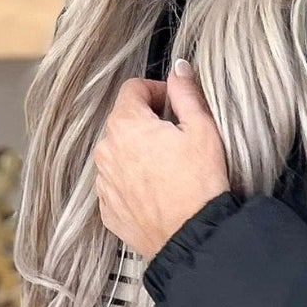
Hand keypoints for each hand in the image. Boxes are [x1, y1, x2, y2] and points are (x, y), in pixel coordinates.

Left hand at [94, 59, 230, 260]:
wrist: (191, 237)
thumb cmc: (199, 184)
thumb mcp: (202, 129)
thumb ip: (186, 93)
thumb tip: (179, 69)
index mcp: (126, 125)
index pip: (132, 89)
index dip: (156, 91)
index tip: (173, 104)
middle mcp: (106, 150)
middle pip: (123, 121)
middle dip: (147, 122)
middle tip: (176, 137)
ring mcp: (104, 182)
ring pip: (118, 153)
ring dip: (138, 152)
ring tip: (167, 167)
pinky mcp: (108, 209)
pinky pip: (117, 184)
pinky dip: (132, 181)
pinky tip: (157, 190)